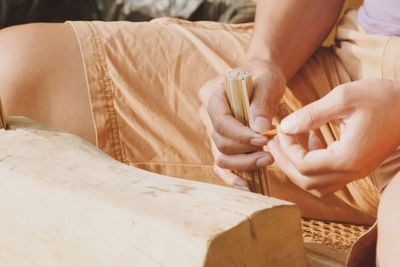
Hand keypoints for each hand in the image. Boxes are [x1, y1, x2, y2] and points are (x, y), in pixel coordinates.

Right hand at [198, 59, 285, 187]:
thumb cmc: (263, 76)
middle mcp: (207, 114)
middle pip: (220, 142)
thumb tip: (260, 131)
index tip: (263, 139)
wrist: (260, 78)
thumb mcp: (267, 81)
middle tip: (269, 154)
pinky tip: (248, 186)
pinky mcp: (221, 143)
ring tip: (267, 161)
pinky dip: (232, 177)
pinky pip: (221, 165)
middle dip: (245, 152)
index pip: (220, 121)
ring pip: (220, 157)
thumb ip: (261, 104)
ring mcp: (212, 131)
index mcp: (212, 94)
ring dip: (243, 164)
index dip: (240, 134)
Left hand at [268, 79, 399, 196]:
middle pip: (306, 181)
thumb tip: (284, 126)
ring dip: (297, 166)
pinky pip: (328, 177)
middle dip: (285, 161)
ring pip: (316, 184)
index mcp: (347, 158)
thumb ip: (310, 115)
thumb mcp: (343, 98)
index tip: (279, 130)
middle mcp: (351, 172)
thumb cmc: (381, 98)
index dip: (286, 149)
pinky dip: (312, 164)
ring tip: (287, 142)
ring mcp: (355, 172)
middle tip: (273, 142)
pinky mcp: (357, 167)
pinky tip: (311, 139)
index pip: (303, 165)